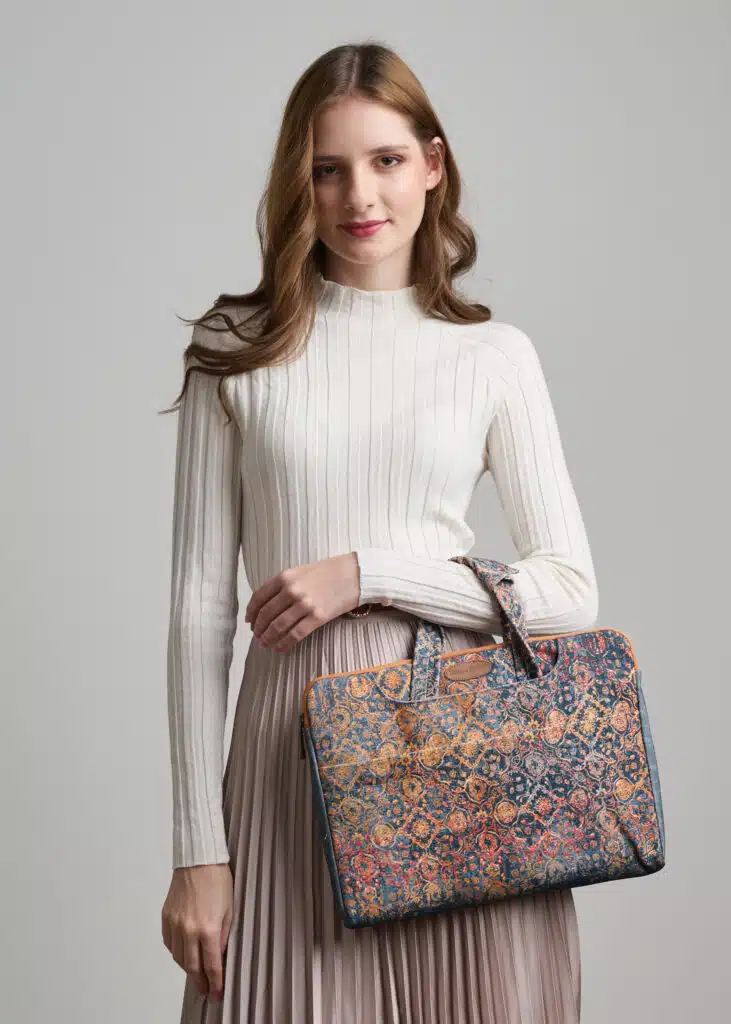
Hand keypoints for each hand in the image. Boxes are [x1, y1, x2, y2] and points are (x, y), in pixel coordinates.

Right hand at [161, 864, 232, 1001]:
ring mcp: (175, 924)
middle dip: (200, 982)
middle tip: (206, 990)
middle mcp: (189, 930)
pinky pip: (169, 944)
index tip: (217, 993)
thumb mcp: (230, 910)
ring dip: (188, 968)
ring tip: (196, 972)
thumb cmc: (218, 880)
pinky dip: (177, 952)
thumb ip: (225, 936)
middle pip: (192, 967)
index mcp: (209, 929)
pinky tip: (185, 952)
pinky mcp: (166, 917)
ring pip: (179, 958)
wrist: (199, 860)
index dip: (215, 982)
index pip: (212, 965)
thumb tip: (220, 956)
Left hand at [244, 552, 360, 651]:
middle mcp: (292, 590)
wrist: (355, 574)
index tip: (249, 621)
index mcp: (285, 577)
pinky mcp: (318, 617)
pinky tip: (279, 648)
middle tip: (257, 636)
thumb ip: (283, 584)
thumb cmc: (328, 572)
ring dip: (268, 638)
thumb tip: (266, 604)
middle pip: (266, 614)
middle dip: (259, 628)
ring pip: (278, 627)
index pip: (259, 597)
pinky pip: (295, 634)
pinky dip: (284, 643)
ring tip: (265, 644)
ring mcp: (305, 604)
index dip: (251, 612)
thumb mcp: (300, 571)